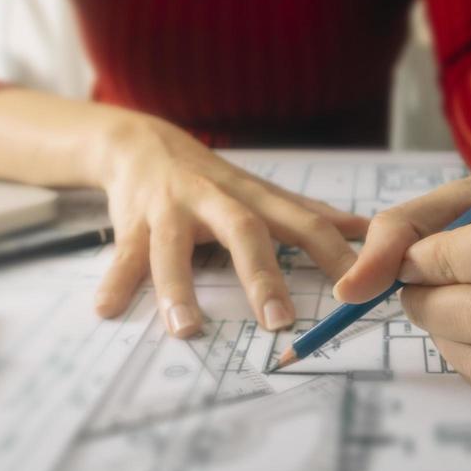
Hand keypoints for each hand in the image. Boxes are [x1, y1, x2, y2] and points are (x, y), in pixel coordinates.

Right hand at [93, 115, 368, 334]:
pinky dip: (115, 281)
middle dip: (262, 275)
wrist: (140, 142)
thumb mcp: (261, 190)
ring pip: (174, 246)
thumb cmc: (211, 178)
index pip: (305, 223)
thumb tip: (363, 228)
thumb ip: (307, 214)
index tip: (357, 290)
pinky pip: (124, 253)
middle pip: (244, 232)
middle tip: (280, 322)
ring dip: (178, 287)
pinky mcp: (132, 220)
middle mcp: (216, 199)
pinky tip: (107, 309)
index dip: (333, 253)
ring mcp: (171, 209)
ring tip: (186, 329)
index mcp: (255, 198)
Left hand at [334, 161, 470, 390]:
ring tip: (437, 298)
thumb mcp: (451, 196)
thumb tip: (350, 291)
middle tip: (412, 282)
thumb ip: (396, 232)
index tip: (416, 254)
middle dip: (431, 302)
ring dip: (441, 331)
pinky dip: (460, 353)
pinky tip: (461, 321)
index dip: (443, 260)